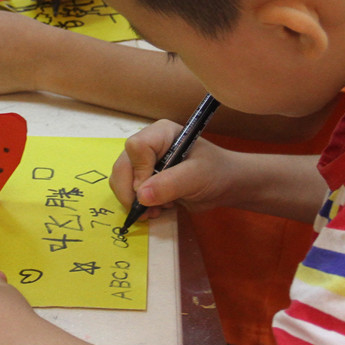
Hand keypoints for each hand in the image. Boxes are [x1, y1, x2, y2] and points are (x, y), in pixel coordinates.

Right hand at [111, 121, 232, 217]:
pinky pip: (128, 192)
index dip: (139, 170)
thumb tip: (140, 196)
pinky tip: (156, 210)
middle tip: (148, 210)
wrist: (224, 186)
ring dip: (135, 201)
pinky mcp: (144, 179)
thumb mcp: (196, 177)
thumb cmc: (215, 173)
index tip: (150, 190)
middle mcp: (149, 145)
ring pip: (121, 180)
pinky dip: (139, 205)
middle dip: (131, 192)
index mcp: (161, 134)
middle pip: (122, 165)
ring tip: (156, 211)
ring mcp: (144, 162)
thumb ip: (170, 184)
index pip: (136, 147)